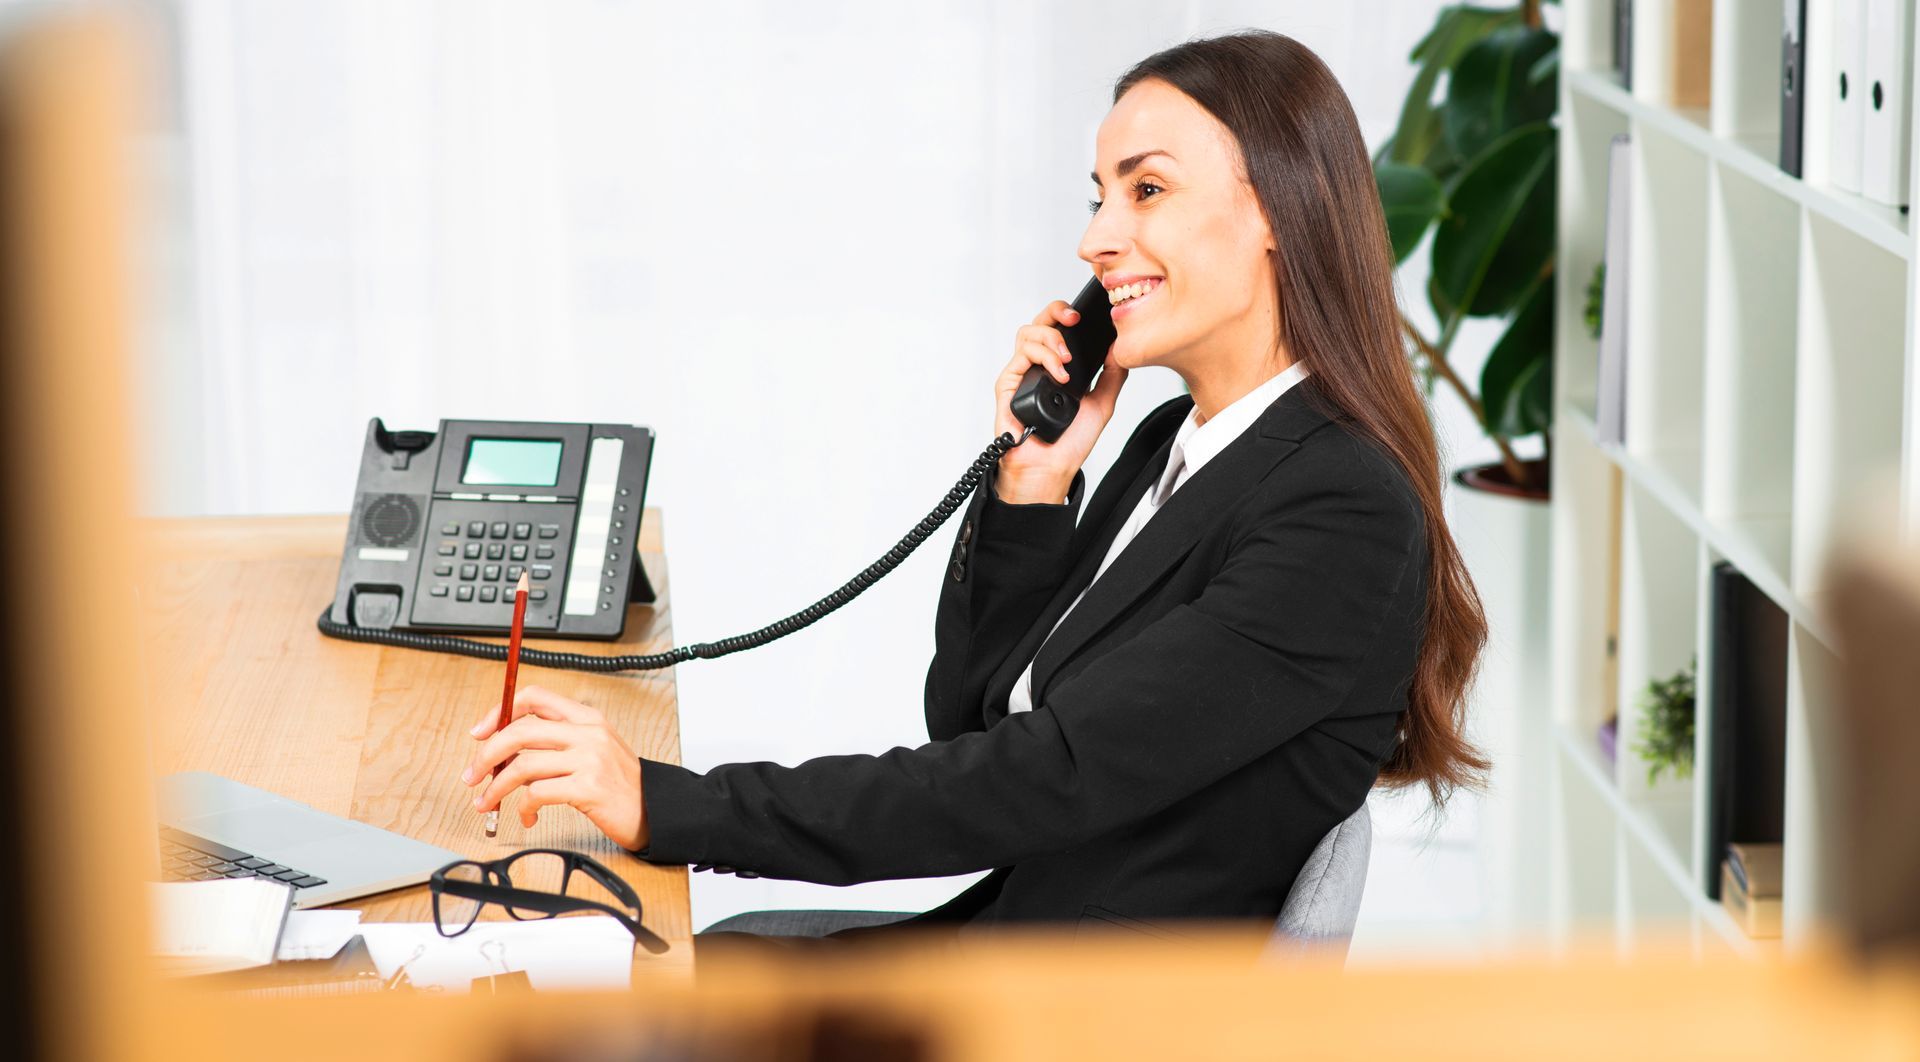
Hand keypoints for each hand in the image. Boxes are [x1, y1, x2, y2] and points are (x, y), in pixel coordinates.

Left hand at [461, 685, 648, 850]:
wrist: (655, 810)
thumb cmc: (620, 785)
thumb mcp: (593, 750)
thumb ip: (555, 745)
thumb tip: (506, 756)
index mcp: (587, 718)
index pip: (534, 698)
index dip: (500, 712)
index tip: (480, 733)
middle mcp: (588, 733)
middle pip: (519, 731)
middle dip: (486, 754)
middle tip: (473, 774)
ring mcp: (589, 759)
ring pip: (522, 765)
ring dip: (495, 787)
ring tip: (487, 802)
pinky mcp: (588, 788)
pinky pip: (537, 794)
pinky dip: (523, 808)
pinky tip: (527, 816)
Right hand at [993, 298, 1127, 503]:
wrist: (1052, 466)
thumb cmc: (1071, 441)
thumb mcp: (1103, 402)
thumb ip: (1113, 374)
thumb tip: (1119, 347)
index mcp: (1057, 366)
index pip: (1058, 329)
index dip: (1067, 314)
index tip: (1085, 316)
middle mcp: (1038, 366)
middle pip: (1040, 322)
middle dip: (1056, 312)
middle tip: (1073, 320)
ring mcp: (1022, 373)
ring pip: (1028, 333)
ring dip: (1052, 339)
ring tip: (1068, 361)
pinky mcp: (1008, 383)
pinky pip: (1021, 355)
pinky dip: (1043, 358)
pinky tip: (1059, 375)